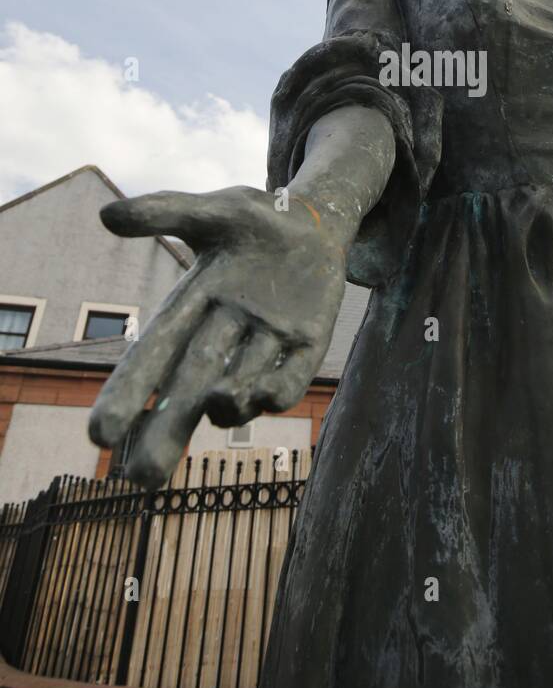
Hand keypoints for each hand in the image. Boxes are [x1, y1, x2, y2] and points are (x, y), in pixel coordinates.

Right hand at [89, 186, 346, 486]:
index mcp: (189, 307)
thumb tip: (106, 215)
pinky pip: (289, 381)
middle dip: (164, 434)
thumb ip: (164, 212)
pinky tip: (262, 396)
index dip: (126, 395)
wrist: (317, 223)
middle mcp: (221, 338)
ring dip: (226, 404)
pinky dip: (275, 391)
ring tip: (218, 406)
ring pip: (237, 390)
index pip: (151, 357)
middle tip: (139, 478)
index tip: (99, 436)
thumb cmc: (257, 219)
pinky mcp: (304, 349)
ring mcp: (264, 347)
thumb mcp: (213, 210)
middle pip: (187, 392)